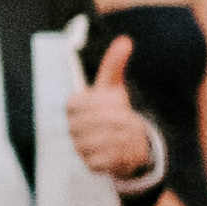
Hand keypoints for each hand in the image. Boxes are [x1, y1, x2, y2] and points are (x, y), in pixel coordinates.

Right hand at [65, 31, 157, 178]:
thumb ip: (115, 64)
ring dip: (126, 134)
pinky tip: (129, 145)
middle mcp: (72, 127)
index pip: (85, 101)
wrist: (123, 142)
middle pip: (98, 120)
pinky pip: (109, 157)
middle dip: (121, 118)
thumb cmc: (113, 110)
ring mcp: (79, 147)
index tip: (121, 101)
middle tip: (132, 119)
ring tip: (133, 132)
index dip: (107, 101)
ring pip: (105, 139)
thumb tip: (125, 41)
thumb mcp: (113, 86)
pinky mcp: (90, 164)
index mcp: (73, 106)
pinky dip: (124, 151)